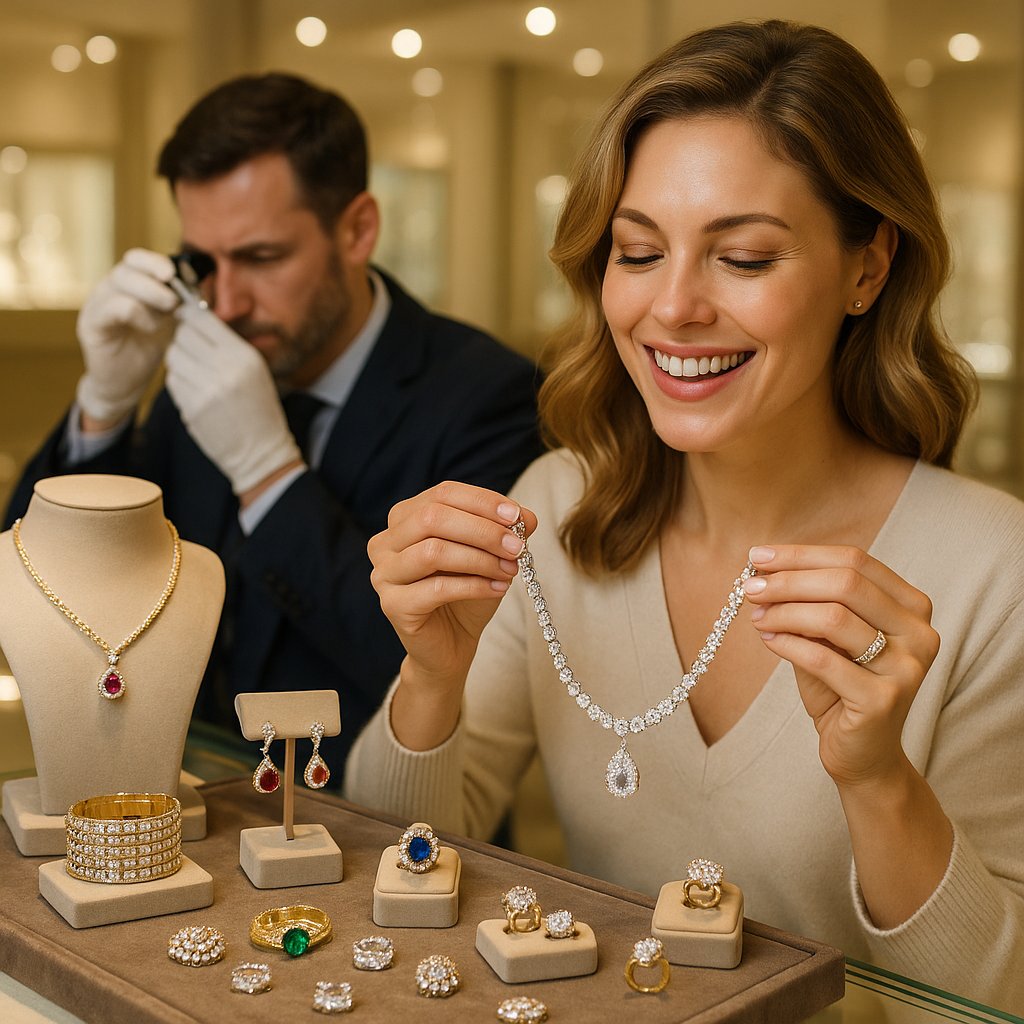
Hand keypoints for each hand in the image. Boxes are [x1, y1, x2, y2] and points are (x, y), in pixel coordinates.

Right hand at [75, 248, 178, 425]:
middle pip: (127, 267)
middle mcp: (108, 290)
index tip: (176, 273)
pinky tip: (151, 327)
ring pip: (119, 282)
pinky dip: (137, 313)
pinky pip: (111, 308)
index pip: (135, 259)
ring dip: (150, 295)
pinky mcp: (91, 325)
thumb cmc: (148, 349)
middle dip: (155, 278)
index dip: (155, 261)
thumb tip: (199, 283)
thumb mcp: (170, 321)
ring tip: (166, 315)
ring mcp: (96, 305)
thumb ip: (180, 302)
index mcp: (126, 285)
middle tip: (175, 299)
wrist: (126, 383)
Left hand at [164, 303, 301, 495]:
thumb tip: (194, 319)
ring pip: (173, 357)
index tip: (185, 315)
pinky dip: (179, 381)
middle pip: (183, 336)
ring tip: (195, 371)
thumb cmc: (259, 409)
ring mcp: (206, 390)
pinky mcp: (191, 408)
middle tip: (191, 347)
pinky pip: (172, 381)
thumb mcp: (255, 370)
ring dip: (179, 360)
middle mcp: (225, 370)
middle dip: (183, 338)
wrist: (261, 452)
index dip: (189, 315)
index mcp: (244, 357)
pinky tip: (194, 389)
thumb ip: (227, 345)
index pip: (203, 320)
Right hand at [369, 483, 534, 689]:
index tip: (517, 517)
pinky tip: (498, 589)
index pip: (443, 493)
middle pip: (432, 517)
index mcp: (405, 517)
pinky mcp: (392, 604)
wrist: (452, 643)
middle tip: (516, 547)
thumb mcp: (490, 554)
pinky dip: (473, 586)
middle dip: (482, 530)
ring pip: (433, 551)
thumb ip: (504, 531)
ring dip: (479, 558)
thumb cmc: (467, 592)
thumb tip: (526, 516)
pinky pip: (436, 588)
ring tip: (510, 570)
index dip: (482, 501)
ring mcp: (384, 573)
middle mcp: (385, 541)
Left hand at [744, 545, 939, 787]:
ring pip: (834, 618)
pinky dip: (787, 644)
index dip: (802, 555)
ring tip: (755, 616)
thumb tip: (762, 569)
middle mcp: (919, 632)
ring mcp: (907, 667)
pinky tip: (767, 639)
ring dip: (784, 612)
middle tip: (749, 587)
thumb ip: (809, 602)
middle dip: (789, 580)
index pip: (855, 561)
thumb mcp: (826, 636)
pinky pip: (823, 659)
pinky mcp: (884, 699)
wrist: (862, 754)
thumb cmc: (840, 686)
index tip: (757, 556)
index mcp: (911, 606)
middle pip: (846, 583)